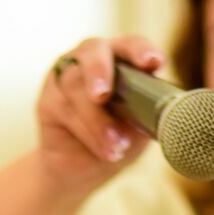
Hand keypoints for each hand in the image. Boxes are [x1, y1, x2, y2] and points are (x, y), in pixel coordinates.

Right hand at [33, 35, 163, 188]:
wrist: (84, 170)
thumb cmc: (119, 139)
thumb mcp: (141, 127)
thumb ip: (149, 113)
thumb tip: (165, 113)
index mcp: (121, 58)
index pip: (131, 45)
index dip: (141, 50)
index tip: (153, 63)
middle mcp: (92, 59)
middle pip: (93, 51)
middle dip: (99, 71)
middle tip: (103, 95)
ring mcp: (66, 76)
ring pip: (75, 85)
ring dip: (97, 120)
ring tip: (117, 146)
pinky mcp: (48, 100)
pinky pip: (64, 109)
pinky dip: (87, 132)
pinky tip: (104, 150)